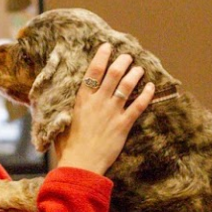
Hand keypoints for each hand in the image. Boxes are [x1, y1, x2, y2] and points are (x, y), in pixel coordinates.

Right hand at [54, 43, 153, 175]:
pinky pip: (138, 106)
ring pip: (126, 86)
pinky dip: (146, 95)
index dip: (102, 56)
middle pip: (113, 74)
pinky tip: (151, 87)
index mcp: (82, 99)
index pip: (93, 71)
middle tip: (128, 56)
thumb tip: (61, 101)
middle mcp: (98, 102)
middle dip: (122, 61)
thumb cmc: (68, 146)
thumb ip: (67, 109)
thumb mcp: (62, 122)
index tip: (107, 47)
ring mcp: (112, 112)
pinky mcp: (123, 125)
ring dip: (134, 74)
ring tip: (139, 68)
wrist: (80, 164)